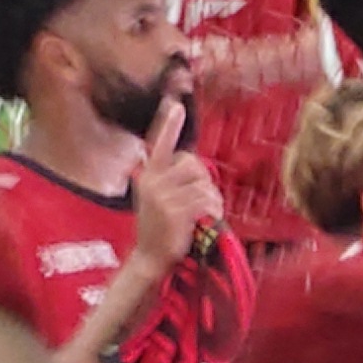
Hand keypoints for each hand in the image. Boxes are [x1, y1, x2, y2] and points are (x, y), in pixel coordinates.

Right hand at [128, 99, 222, 269]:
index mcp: (149, 175)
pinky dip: (213, 210)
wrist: (151, 257)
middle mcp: (152, 181)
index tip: (175, 104)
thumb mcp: (160, 198)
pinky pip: (206, 200)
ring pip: (203, 184)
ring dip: (211, 199)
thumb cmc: (161, 227)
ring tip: (203, 214)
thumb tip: (196, 167)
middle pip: (193, 164)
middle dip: (204, 180)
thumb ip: (172, 180)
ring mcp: (162, 196)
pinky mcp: (175, 211)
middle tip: (203, 199)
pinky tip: (206, 221)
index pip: (160, 144)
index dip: (169, 125)